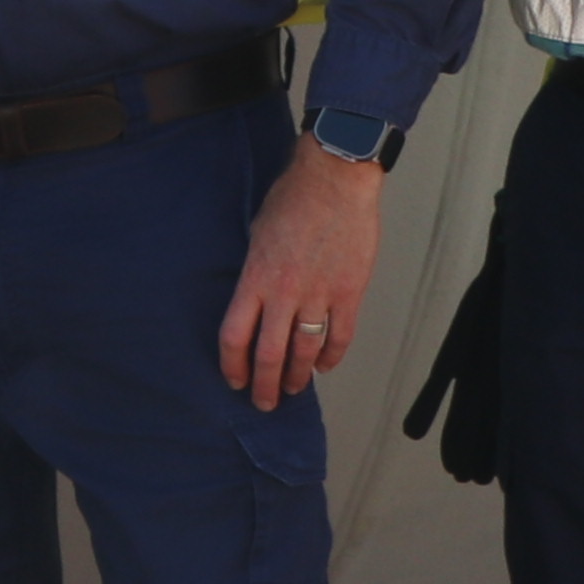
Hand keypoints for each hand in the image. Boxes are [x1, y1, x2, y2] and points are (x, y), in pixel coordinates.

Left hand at [217, 145, 387, 408]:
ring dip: (298, 376)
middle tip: (264, 403)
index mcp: (254, 279)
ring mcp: (320, 295)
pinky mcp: (350, 292)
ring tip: (294, 389)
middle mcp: (284, 293)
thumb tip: (256, 300)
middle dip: (265, 385)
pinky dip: (330, 356)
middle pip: (270, 354)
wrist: (335, 180)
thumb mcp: (256, 235)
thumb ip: (255, 273)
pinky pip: (340, 336)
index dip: (232, 365)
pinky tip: (323, 366)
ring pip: (306, 351)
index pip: (234, 336)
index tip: (234, 380)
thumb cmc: (291, 201)